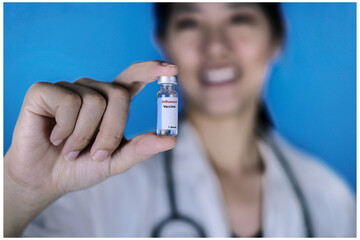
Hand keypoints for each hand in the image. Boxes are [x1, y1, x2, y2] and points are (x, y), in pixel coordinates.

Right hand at [4, 61, 176, 235]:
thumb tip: (171, 140)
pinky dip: (65, 129)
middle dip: (111, 130)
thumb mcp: (116, 161)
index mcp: (110, 102)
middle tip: (95, 154)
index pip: (133, 77)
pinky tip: (55, 137)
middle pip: (119, 94)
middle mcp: (91, 90)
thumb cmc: (80, 167)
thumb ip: (141, 149)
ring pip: (94, 102)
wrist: (45, 179)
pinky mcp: (45, 91)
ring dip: (84, 136)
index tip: (172, 69)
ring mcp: (69, 88)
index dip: (151, 70)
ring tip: (70, 149)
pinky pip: (68, 103)